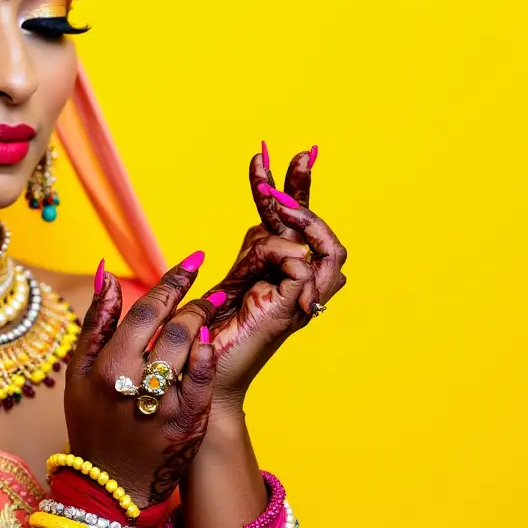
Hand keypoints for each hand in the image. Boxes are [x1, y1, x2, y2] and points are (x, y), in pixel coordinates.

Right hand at [64, 259, 217, 505]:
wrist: (109, 486)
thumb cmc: (91, 424)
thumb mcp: (77, 373)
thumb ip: (95, 322)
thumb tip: (106, 274)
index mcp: (105, 367)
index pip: (145, 310)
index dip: (172, 281)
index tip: (193, 261)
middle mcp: (133, 383)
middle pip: (173, 325)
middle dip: (196, 299)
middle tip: (211, 285)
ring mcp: (162, 404)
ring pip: (190, 347)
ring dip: (204, 321)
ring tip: (213, 309)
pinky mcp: (187, 423)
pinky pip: (203, 379)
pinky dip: (208, 355)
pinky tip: (208, 343)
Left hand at [203, 145, 347, 410]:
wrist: (197, 375)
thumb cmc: (204, 335)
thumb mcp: (226, 280)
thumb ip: (250, 254)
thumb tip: (263, 225)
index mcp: (274, 269)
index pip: (287, 221)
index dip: (281, 184)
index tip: (260, 153)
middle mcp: (293, 281)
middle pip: (317, 228)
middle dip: (305, 186)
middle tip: (298, 154)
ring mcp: (297, 297)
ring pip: (330, 248)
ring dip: (307, 219)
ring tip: (279, 203)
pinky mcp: (290, 311)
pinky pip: (305, 267)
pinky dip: (289, 252)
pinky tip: (262, 250)